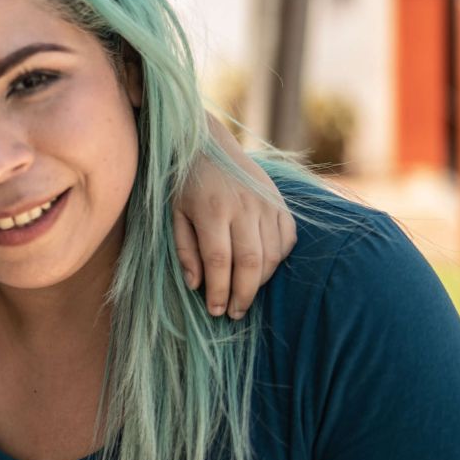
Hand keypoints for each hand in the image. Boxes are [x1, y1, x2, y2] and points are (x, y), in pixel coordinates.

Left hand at [173, 114, 296, 318]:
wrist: (208, 145)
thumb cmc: (185, 185)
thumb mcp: (173, 215)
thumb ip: (184, 250)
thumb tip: (196, 286)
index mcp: (212, 210)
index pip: (219, 260)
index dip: (219, 290)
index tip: (215, 311)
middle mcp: (243, 206)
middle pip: (251, 261)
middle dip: (243, 294)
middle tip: (234, 314)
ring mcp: (266, 203)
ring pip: (272, 254)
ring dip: (260, 282)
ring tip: (245, 296)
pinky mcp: (280, 203)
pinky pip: (286, 240)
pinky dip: (277, 260)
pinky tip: (261, 269)